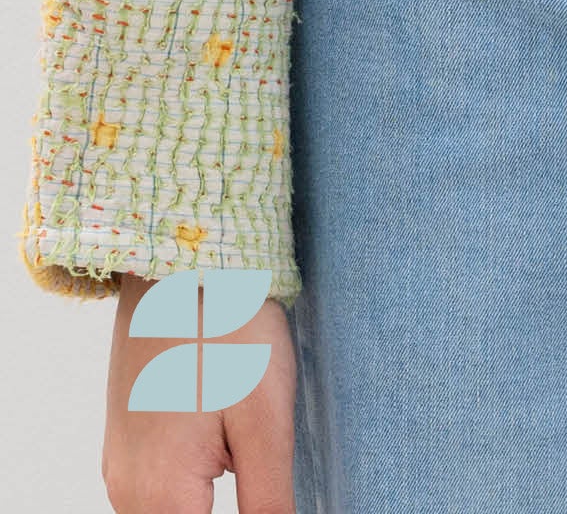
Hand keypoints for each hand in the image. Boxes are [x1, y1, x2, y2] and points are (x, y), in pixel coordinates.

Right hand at [103, 271, 295, 513]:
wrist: (180, 257)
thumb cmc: (229, 328)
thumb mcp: (265, 420)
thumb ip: (268, 503)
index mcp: (161, 496)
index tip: (265, 484)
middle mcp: (126, 491)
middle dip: (226, 507)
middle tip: (254, 454)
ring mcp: (119, 465)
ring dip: (205, 502)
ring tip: (239, 441)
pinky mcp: (124, 442)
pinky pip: (156, 490)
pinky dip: (190, 486)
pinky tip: (220, 437)